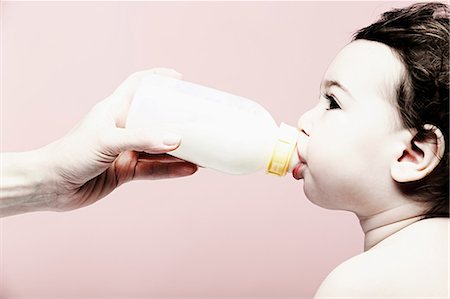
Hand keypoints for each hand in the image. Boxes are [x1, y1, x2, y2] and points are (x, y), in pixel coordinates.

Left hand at [1, 68, 197, 215]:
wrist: (51, 186)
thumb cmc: (71, 154)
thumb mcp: (107, 140)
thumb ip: (142, 139)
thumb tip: (177, 139)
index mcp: (115, 109)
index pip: (138, 85)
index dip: (158, 78)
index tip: (180, 80)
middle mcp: (123, 128)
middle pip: (156, 118)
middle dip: (178, 119)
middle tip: (200, 121)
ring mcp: (126, 150)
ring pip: (159, 147)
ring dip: (180, 149)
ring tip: (204, 150)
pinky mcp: (126, 171)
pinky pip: (154, 169)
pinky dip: (172, 170)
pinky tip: (190, 169)